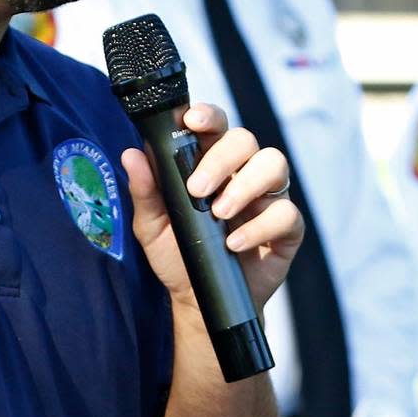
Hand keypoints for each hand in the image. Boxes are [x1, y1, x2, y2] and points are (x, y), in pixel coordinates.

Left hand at [121, 102, 303, 313]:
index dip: (208, 115)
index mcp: (209, 163)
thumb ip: (145, 191)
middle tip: (198, 189)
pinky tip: (234, 244)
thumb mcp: (151, 226)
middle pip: (245, 140)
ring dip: (245, 185)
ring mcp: (266, 198)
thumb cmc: (177, 255)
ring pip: (275, 164)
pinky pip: (287, 213)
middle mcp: (241, 173)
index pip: (215, 126)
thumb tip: (130, 154)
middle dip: (221, 159)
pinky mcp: (285, 228)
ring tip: (220, 214)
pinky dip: (260, 227)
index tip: (192, 121)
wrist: (199, 300)